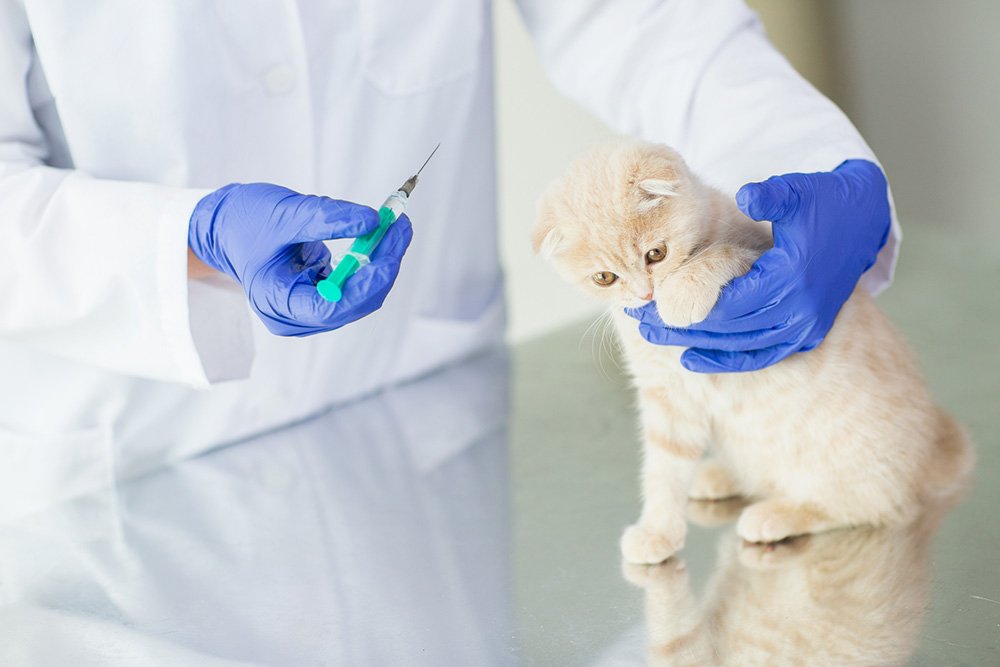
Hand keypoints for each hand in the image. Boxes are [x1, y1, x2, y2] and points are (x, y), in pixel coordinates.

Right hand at [188, 183, 411, 335]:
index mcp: (278, 303)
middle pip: (354, 303)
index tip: (389, 255)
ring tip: (395, 225)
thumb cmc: (245, 222)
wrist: (225, 228)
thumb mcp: (284, 214)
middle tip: (400, 225)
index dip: (366, 284)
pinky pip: (356, 286)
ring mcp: (309, 311)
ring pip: (360, 296)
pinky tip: (381, 237)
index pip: (333, 307)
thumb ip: (328, 218)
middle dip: (381, 266)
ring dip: (381, 262)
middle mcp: (296, 317)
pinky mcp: (320, 298)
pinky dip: (371, 261)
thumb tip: (373, 220)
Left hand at [627, 160, 889, 371]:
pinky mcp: (807, 334)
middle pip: (729, 329)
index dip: (689, 307)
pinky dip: (728, 360)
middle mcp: (799, 310)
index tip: (653, 305)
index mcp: (791, 277)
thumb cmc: (821, 200)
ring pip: (742, 346)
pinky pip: (762, 355)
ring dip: (698, 345)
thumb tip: (747, 193)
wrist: (863, 219)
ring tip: (658, 339)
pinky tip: (691, 360)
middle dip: (683, 328)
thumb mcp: (796, 190)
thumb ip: (770, 194)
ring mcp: (805, 327)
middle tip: (642, 326)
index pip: (729, 303)